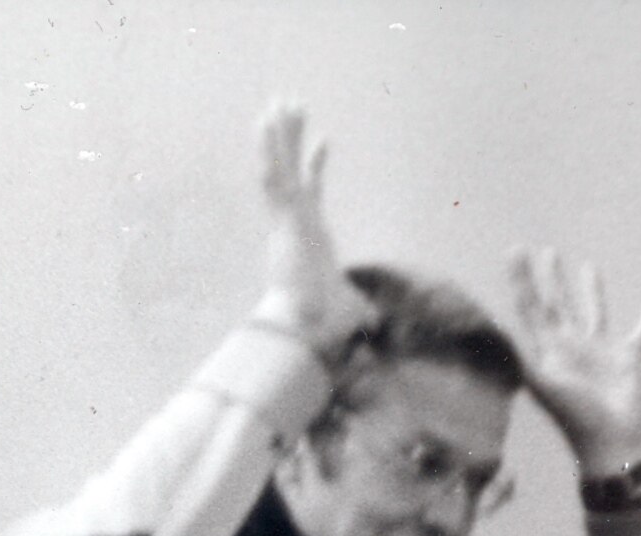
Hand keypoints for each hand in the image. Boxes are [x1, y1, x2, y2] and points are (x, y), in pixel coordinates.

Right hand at [253, 104, 371, 354]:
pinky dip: (269, 150)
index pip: (311, 194)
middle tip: (289, 103)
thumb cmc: (323, 323)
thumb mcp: (351, 309)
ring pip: (280, 168)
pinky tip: (265, 124)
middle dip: (291, 137)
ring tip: (277, 102)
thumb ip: (361, 309)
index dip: (316, 166)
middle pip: (291, 171)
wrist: (302, 328)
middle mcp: (294, 225)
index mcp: (308, 239)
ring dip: (278, 135)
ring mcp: (287, 220)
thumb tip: (375, 322)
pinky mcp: (283, 220)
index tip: (326, 139)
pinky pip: (274, 177)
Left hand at [508, 248, 640, 475]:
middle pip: (557, 304)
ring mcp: (598, 353)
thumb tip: (494, 330)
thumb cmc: (574, 417)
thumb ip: (521, 356)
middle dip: (550, 279)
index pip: (530, 307)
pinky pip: (640, 335)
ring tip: (588, 265)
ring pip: (594, 312)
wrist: (608, 444)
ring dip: (591, 291)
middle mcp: (570, 347)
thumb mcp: (544, 384)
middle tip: (545, 251)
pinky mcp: (627, 360)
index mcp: (548, 350)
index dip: (521, 279)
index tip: (514, 250)